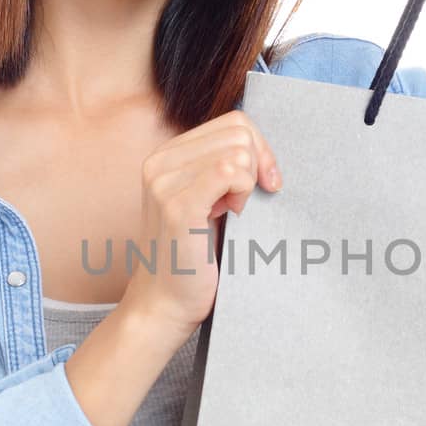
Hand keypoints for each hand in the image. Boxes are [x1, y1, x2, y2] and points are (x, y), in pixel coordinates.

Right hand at [118, 111, 281, 339]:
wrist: (166, 303)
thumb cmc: (193, 257)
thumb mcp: (208, 200)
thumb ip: (222, 168)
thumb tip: (262, 146)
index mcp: (167, 156)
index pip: (233, 122)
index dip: (260, 149)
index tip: (265, 183)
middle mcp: (159, 162)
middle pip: (239, 131)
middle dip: (258, 164)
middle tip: (245, 203)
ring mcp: (164, 182)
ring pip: (238, 149)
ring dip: (248, 182)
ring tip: (232, 212)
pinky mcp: (177, 205)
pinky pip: (230, 171)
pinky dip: (243, 191)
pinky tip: (232, 214)